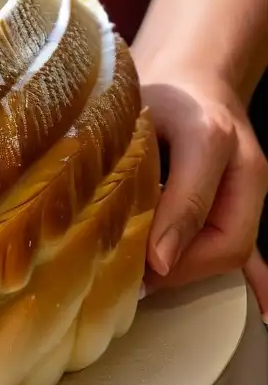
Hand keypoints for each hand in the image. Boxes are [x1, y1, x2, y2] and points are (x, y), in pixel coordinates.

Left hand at [137, 71, 267, 292]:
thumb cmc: (154, 94)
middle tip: (131, 280)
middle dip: (180, 268)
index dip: (170, 240)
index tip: (143, 268)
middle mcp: (244, 167)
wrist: (191, 75)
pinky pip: (256, 247)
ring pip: (234, 248)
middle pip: (226, 241)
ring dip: (189, 270)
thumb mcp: (136, 118)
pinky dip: (258, 279)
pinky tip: (264, 309)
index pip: (195, 205)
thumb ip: (137, 166)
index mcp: (211, 137)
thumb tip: (134, 237)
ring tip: (143, 280)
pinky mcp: (247, 202)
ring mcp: (252, 188)